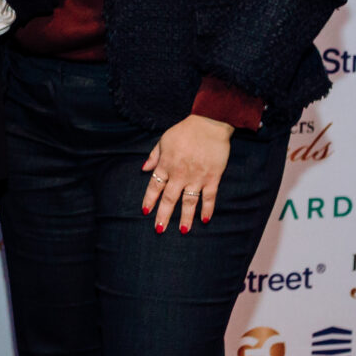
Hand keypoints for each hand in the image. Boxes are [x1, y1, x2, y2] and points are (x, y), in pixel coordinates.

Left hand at [142, 114, 232, 233]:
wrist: (209, 124)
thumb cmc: (184, 131)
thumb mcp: (163, 140)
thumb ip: (154, 156)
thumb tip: (143, 169)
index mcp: (166, 165)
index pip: (154, 187)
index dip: (149, 200)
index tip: (145, 212)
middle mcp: (180, 174)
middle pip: (170, 199)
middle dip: (163, 215)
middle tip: (159, 229)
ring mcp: (197, 177)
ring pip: (189, 202)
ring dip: (185, 217)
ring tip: (182, 231)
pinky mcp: (212, 177)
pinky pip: (210, 196)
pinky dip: (207, 209)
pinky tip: (205, 220)